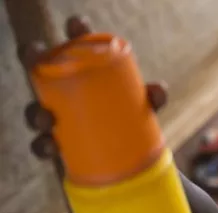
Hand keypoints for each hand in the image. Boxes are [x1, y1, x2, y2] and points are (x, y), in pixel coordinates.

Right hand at [19, 15, 166, 159]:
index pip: (76, 46)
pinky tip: (50, 146)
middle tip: (35, 57)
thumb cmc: (132, 121)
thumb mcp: (144, 109)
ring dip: (36, 113)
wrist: (126, 156)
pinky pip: (40, 146)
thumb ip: (152, 99)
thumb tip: (157, 90)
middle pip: (40, 71)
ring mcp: (57, 120)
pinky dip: (41, 146)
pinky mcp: (56, 147)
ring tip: (47, 118)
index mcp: (84, 76)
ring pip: (36, 112)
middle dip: (33, 59)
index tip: (77, 25)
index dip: (74, 31)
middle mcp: (64, 94)